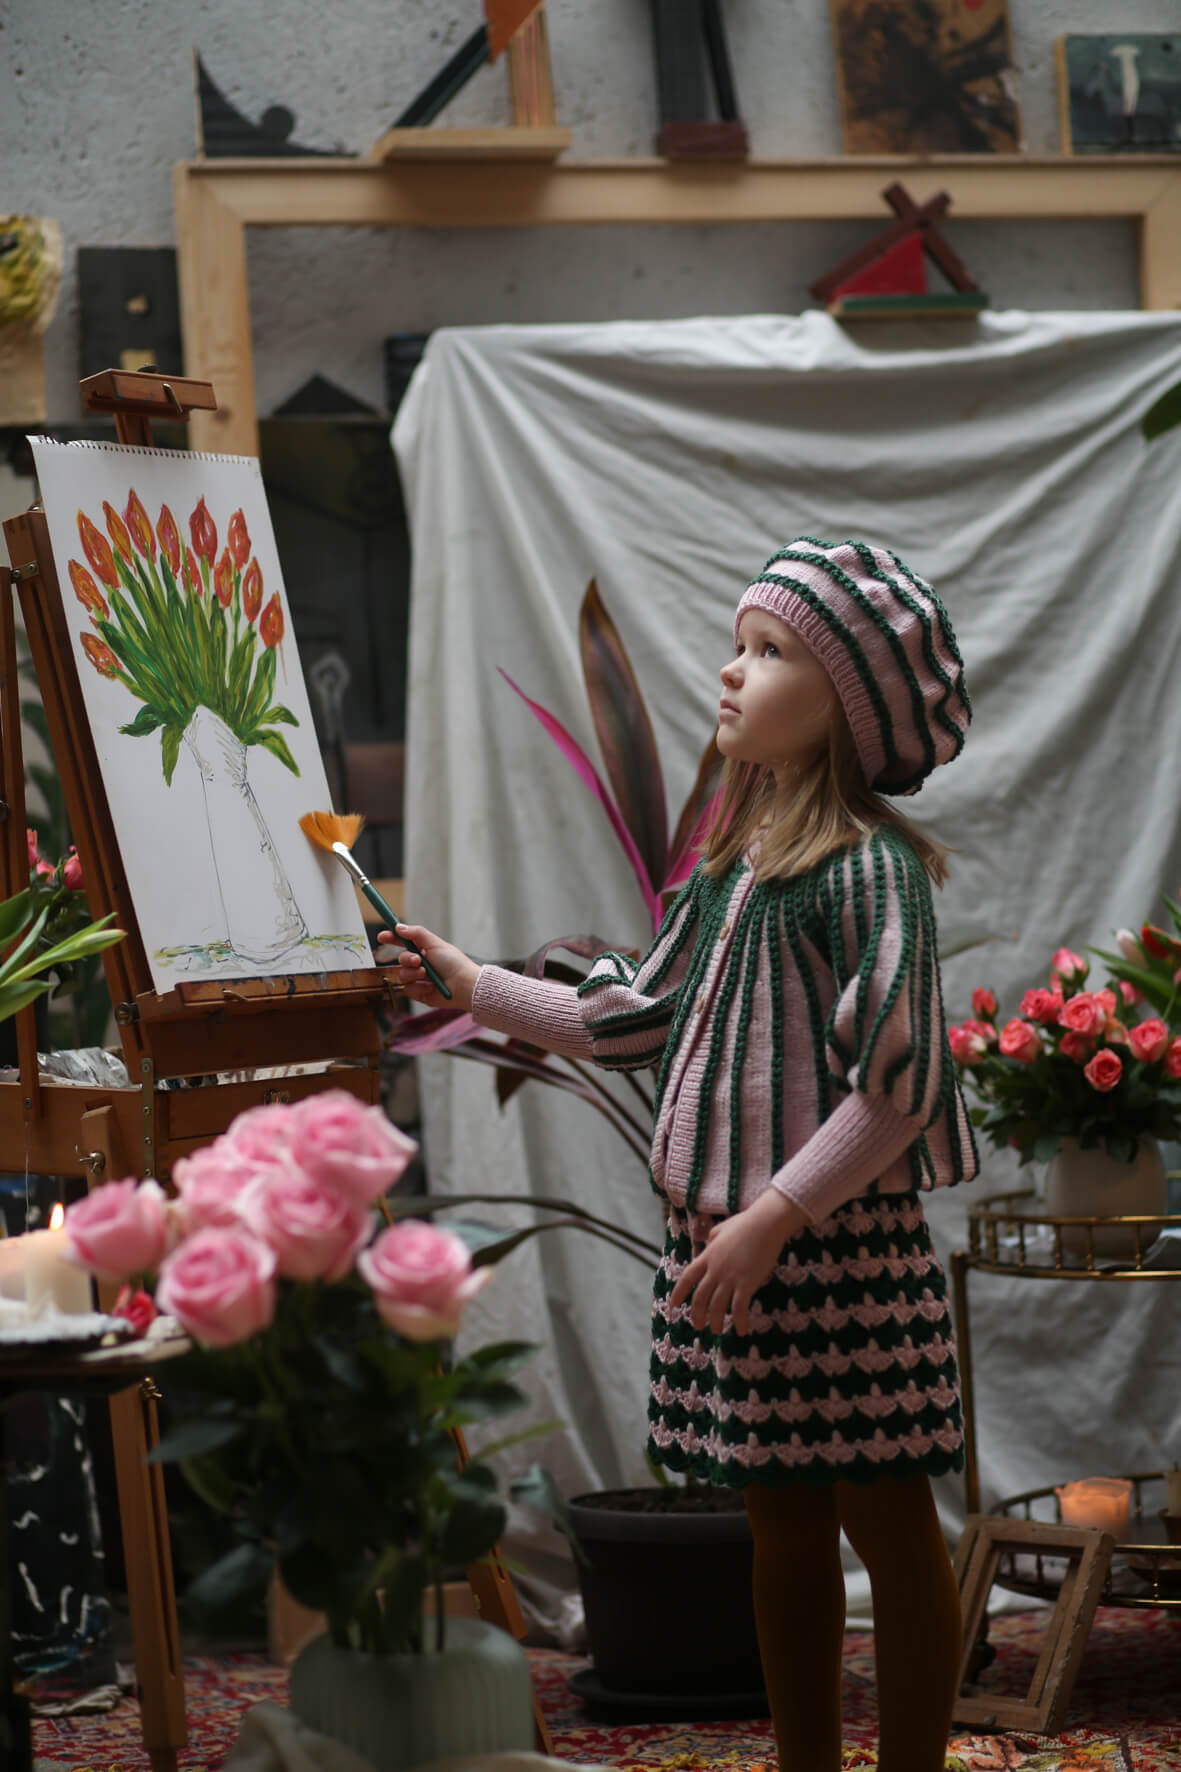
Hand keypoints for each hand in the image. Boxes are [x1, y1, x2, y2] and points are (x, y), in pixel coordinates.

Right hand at [377, 923, 480, 1011]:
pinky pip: (408, 989)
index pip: (403, 942)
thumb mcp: (435, 943)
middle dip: (407, 959)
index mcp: (424, 950)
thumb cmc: (454, 963)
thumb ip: (416, 933)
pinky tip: (430, 987)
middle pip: (400, 959)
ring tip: (427, 974)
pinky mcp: (419, 993)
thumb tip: (398, 927)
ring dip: (413, 974)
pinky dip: (418, 987)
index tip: (382, 937)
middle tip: (418, 960)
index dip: (391, 939)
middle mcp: (420, 964)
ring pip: (402, 974)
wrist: (463, 985)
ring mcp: (419, 979)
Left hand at [669, 1190, 805, 1335]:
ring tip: (716, 1330)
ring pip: (717, 1306)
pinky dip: (739, 1321)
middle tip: (698, 1326)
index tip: (674, 1304)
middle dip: (697, 1314)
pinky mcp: (747, 1283)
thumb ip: (713, 1238)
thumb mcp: (722, 1228)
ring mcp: (730, 1277)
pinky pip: (739, 1308)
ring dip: (715, 1321)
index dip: (679, 1292)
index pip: (687, 1277)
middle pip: (700, 1297)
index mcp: (708, 1256)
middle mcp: (715, 1269)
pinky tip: (742, 1330)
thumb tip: (710, 1242)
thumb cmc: (746, 1223)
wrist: (766, 1224)